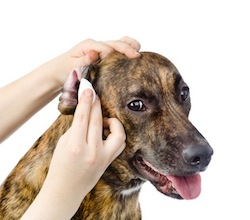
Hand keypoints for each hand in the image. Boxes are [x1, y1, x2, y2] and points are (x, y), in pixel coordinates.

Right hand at [23, 89, 125, 218]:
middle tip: (94, 93)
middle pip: (98, 121)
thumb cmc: (60, 165)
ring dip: (111, 120)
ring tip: (103, 120)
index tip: (88, 88)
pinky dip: (116, 132)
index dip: (86, 101)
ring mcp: (103, 158)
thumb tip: (86, 111)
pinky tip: (108, 130)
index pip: (83, 117)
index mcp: (76, 146)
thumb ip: (76, 127)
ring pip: (117, 131)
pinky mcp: (109, 161)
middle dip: (96, 104)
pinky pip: (120, 142)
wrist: (66, 190)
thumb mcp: (64, 143)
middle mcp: (92, 152)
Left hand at [52, 36, 140, 84]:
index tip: (127, 60)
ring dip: (127, 46)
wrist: (58, 72)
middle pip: (115, 43)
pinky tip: (131, 54)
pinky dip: (124, 51)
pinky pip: (114, 50)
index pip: (108, 48)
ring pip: (116, 43)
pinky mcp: (100, 55)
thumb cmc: (64, 70)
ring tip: (138, 50)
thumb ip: (84, 61)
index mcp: (89, 46)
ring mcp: (98, 49)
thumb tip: (95, 53)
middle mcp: (95, 45)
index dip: (118, 54)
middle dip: (127, 48)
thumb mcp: (72, 66)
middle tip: (137, 55)